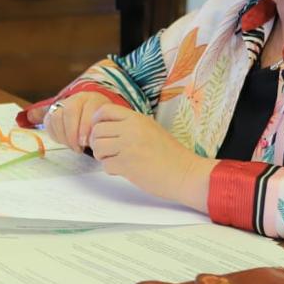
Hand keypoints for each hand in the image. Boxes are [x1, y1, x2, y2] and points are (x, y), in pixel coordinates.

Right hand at [30, 92, 113, 153]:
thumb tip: (92, 143)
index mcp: (93, 99)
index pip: (87, 109)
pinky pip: (48, 122)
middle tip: (77, 147)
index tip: (86, 143)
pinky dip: (55, 135)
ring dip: (63, 135)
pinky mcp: (52, 111)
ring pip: (56, 116)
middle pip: (69, 110)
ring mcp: (63, 103)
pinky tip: (65, 142)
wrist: (93, 117)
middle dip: (72, 133)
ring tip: (72, 146)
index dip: (85, 127)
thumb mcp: (106, 125)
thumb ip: (101, 130)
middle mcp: (77, 98)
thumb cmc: (101, 124)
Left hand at [87, 104, 214, 211]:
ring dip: (102, 156)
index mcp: (137, 118)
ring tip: (114, 160)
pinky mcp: (127, 165)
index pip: (105, 110)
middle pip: (97, 130)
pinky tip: (123, 170)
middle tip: (107, 151)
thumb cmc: (170, 154)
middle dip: (97, 142)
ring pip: (98, 147)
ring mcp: (128, 147)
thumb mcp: (151, 129)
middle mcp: (131, 129)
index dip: (97, 121)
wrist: (186, 173)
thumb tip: (104, 128)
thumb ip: (130, 125)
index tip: (102, 132)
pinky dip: (111, 169)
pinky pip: (106, 164)